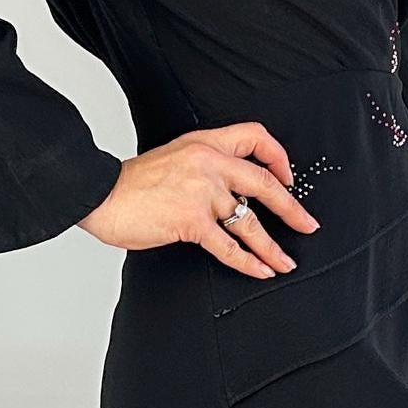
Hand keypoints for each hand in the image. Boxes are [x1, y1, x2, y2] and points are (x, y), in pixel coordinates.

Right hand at [75, 123, 320, 277]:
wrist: (98, 193)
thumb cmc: (131, 182)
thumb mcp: (174, 157)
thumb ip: (204, 166)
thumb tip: (233, 191)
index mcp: (204, 143)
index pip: (254, 136)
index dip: (278, 156)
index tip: (288, 177)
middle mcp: (208, 163)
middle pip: (264, 183)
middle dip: (292, 208)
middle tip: (308, 225)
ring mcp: (201, 192)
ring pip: (250, 222)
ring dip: (272, 246)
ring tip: (286, 261)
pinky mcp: (191, 220)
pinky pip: (229, 246)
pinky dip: (249, 262)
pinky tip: (261, 270)